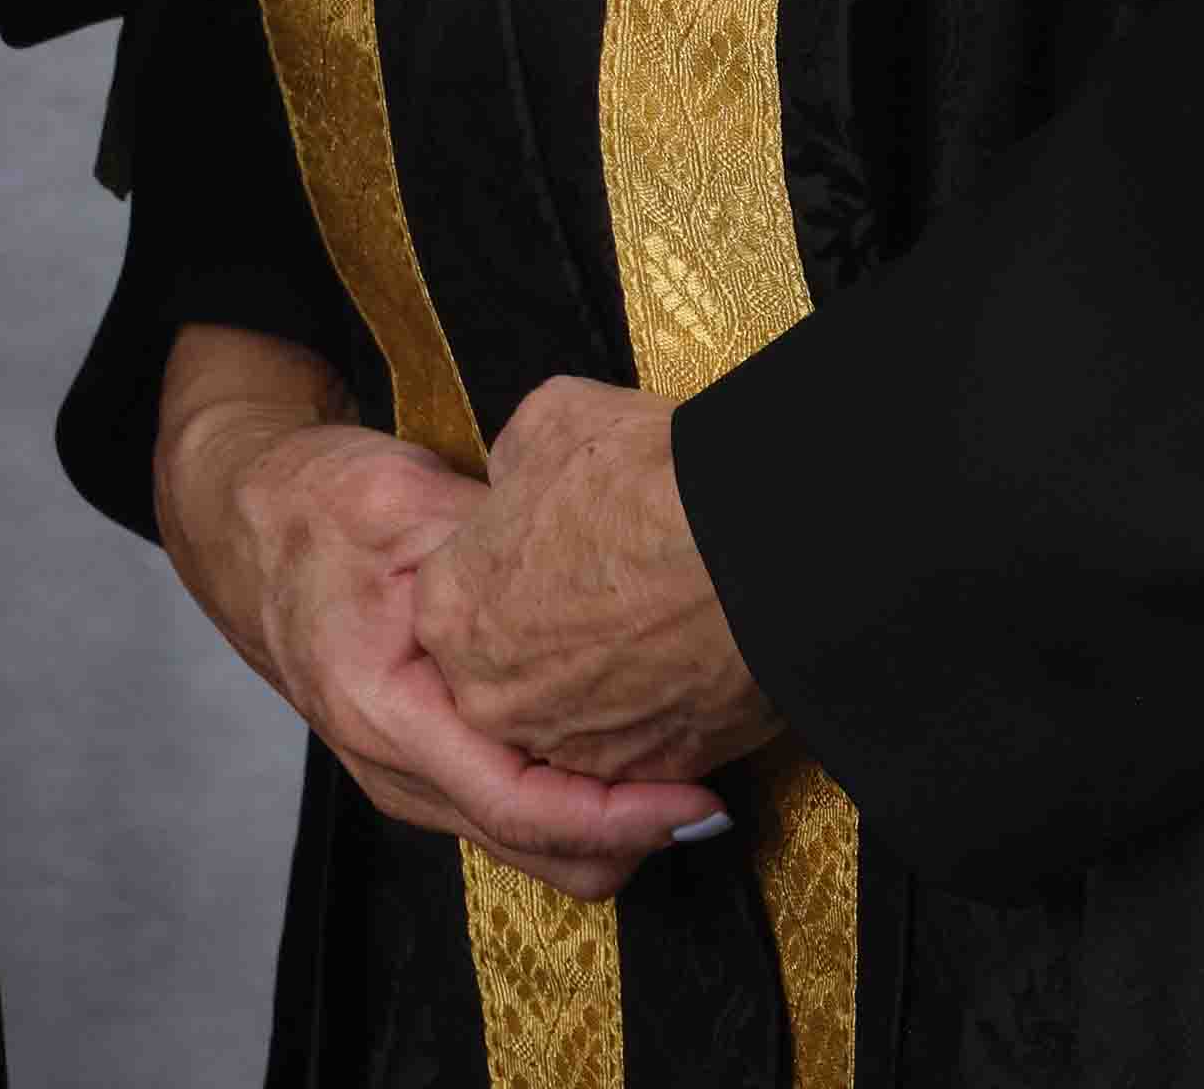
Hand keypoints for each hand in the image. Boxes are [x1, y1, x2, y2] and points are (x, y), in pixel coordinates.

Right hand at [142, 324, 723, 898]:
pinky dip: (577, 808)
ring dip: (610, 827)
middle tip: (718, 792)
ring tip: (686, 772)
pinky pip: (515, 819)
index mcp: (381, 708)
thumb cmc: (315, 505)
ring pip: (532, 850)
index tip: (698, 797)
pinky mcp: (425, 772)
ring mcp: (405, 780)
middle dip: (635, 837)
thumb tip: (591, 567)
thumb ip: (488, 548)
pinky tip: (624, 755)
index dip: (620, 815)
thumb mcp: (401, 500)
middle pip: (537, 853)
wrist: (245, 522)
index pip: (518, 803)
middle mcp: (391, 768)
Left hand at [418, 373, 778, 794]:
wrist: (753, 549)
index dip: (517, 566)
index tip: (562, 547)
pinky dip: (662, 713)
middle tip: (613, 591)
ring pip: (576, 717)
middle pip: (512, 669)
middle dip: (554, 637)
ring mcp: (571, 748)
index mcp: (450, 611)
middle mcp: (493, 697)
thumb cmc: (642, 481)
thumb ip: (514, 468)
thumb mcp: (548, 426)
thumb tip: (525, 486)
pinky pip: (642, 748)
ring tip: (662, 625)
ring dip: (608, 682)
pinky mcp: (648, 776)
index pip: (463, 599)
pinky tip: (695, 661)